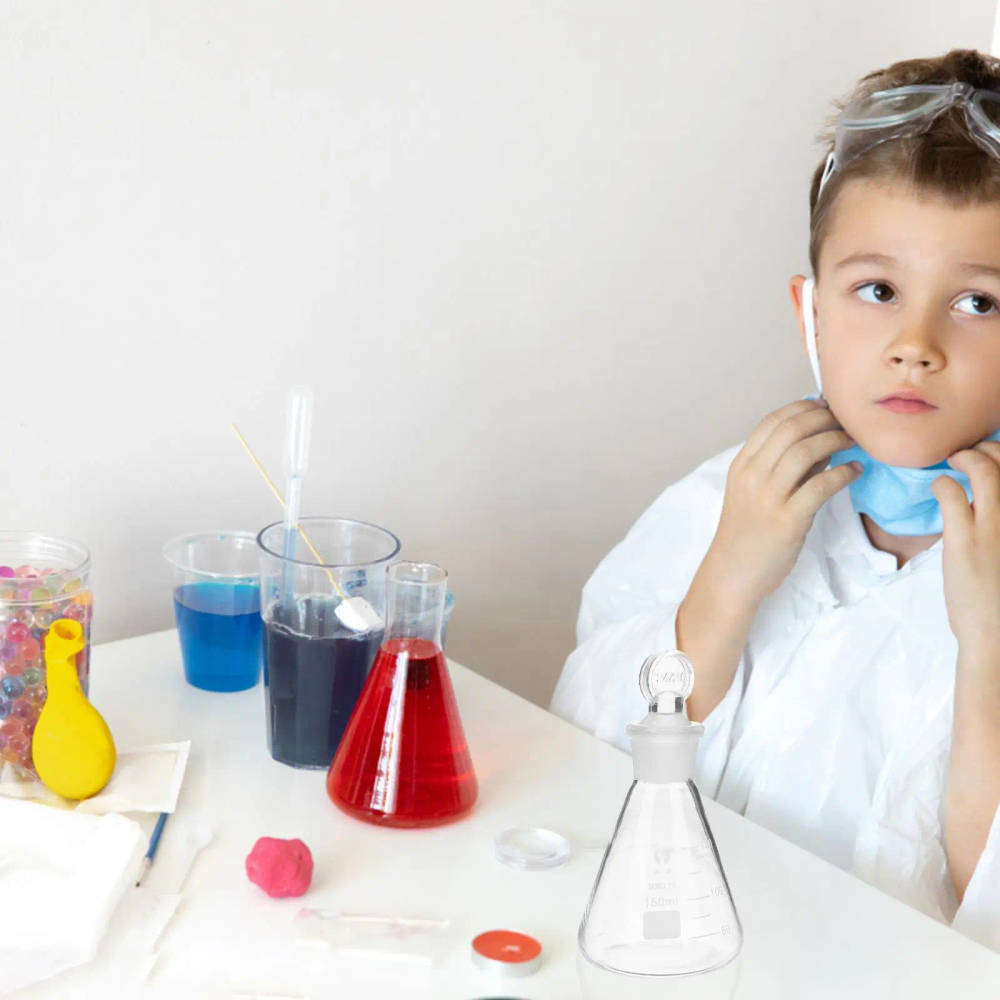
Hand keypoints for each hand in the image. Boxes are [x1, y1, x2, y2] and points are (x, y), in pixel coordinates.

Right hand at [705, 399, 859, 606]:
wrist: (733, 574)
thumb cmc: (748, 533)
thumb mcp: (754, 493)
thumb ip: (782, 466)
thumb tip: (822, 440)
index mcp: (741, 466)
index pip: (772, 421)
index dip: (802, 407)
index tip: (825, 407)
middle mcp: (751, 477)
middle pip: (791, 430)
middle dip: (824, 418)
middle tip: (846, 421)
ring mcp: (767, 498)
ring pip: (805, 451)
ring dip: (835, 440)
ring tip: (854, 441)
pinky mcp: (787, 521)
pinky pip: (821, 486)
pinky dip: (843, 473)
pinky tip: (855, 471)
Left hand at [931, 442, 999, 651]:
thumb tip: (988, 502)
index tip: (996, 461)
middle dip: (990, 449)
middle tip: (972, 455)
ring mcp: (998, 526)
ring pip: (985, 468)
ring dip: (966, 458)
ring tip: (954, 461)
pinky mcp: (966, 539)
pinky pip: (951, 492)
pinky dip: (941, 483)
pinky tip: (939, 488)